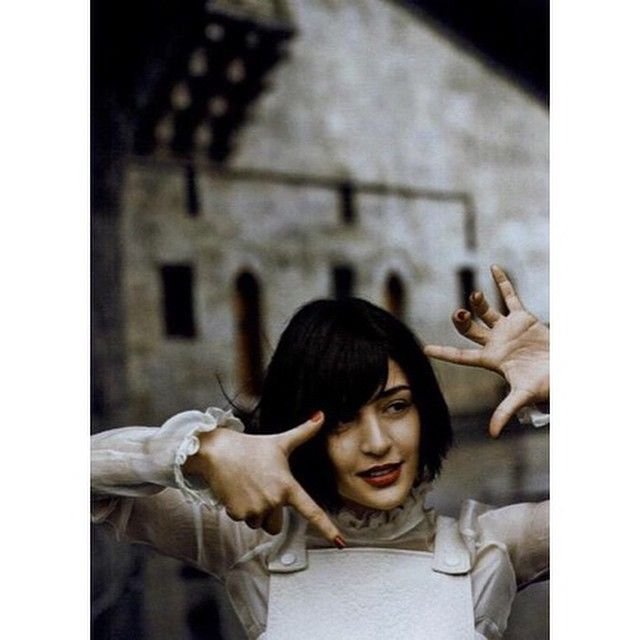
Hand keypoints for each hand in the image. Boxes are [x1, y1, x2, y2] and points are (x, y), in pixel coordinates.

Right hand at [184, 412, 343, 545]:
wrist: (218, 451)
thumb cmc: (250, 446)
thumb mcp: (280, 441)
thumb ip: (304, 432)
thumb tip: (320, 416)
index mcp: (287, 485)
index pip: (311, 510)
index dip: (327, 528)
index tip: (339, 542)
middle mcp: (273, 500)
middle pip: (279, 524)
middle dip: (272, 512)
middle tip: (263, 489)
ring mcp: (255, 509)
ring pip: (260, 523)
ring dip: (256, 512)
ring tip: (249, 489)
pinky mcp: (238, 513)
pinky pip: (244, 521)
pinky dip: (241, 510)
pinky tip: (238, 492)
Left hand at [424, 265, 548, 437]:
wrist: (565, 371)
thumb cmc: (545, 385)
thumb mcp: (524, 396)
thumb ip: (506, 410)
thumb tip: (493, 433)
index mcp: (491, 360)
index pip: (461, 356)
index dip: (444, 352)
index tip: (426, 349)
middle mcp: (495, 343)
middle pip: (470, 329)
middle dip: (461, 321)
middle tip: (459, 314)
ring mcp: (507, 329)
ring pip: (486, 311)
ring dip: (478, 301)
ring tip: (473, 294)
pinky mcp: (523, 318)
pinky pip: (510, 296)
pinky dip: (503, 283)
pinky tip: (493, 268)